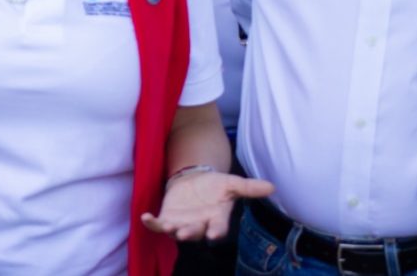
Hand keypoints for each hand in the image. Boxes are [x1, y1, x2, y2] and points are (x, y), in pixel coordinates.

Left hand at [142, 171, 273, 240]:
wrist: (195, 182)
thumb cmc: (215, 186)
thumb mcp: (232, 184)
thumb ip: (249, 187)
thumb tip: (272, 187)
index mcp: (217, 219)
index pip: (218, 229)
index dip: (216, 231)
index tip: (215, 234)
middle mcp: (200, 225)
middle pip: (195, 232)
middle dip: (190, 233)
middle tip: (185, 233)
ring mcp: (182, 224)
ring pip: (176, 231)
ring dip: (171, 230)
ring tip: (167, 227)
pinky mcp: (167, 218)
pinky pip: (158, 225)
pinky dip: (151, 223)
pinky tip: (144, 217)